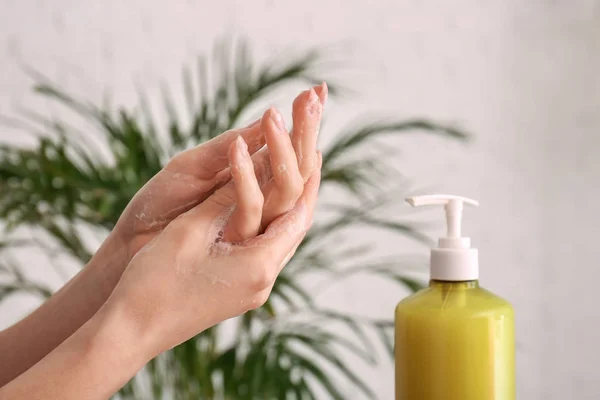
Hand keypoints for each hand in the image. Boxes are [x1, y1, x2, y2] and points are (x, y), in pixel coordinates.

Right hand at [106, 113, 323, 354]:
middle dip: (304, 190)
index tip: (311, 149)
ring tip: (294, 177)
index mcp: (258, 265)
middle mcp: (264, 282)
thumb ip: (226, 199)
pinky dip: (270, 225)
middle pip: (296, 228)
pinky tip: (266, 209)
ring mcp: (253, 292)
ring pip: (282, 241)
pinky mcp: (240, 294)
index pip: (297, 213)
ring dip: (288, 207)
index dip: (305, 178)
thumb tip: (255, 167)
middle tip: (311, 156)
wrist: (131, 332)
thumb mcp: (192, 230)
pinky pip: (266, 253)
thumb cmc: (154, 281)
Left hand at [110, 84, 326, 260]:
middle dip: (306, 128)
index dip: (304, 122)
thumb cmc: (160, 203)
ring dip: (288, 147)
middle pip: (296, 165)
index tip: (319, 90)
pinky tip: (245, 147)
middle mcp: (258, 199)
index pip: (287, 149)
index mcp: (250, 178)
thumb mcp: (192, 166)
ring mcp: (251, 220)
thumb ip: (228, 148)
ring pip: (287, 187)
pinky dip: (248, 176)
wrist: (133, 242)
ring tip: (289, 109)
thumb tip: (268, 120)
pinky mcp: (234, 238)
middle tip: (316, 94)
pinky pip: (252, 208)